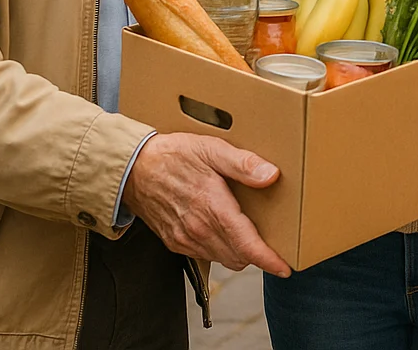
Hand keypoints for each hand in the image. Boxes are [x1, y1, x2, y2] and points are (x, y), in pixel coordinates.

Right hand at [122, 132, 290, 276]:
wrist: (133, 168)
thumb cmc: (174, 155)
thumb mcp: (211, 149)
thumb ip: (243, 164)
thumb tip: (271, 175)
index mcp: (212, 208)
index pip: (246, 245)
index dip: (268, 260)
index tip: (284, 267)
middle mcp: (198, 230)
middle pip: (238, 257)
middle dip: (259, 255)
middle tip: (274, 244)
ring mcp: (185, 239)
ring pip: (223, 258)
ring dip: (240, 253)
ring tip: (252, 237)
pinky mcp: (175, 242)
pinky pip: (205, 255)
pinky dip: (221, 250)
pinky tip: (225, 232)